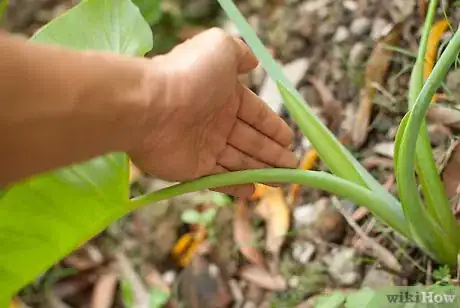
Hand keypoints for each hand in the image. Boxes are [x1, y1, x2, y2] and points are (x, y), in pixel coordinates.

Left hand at [129, 28, 296, 197]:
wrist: (149, 107)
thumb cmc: (188, 76)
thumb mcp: (220, 48)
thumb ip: (240, 53)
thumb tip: (253, 61)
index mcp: (225, 96)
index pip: (256, 114)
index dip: (273, 127)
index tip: (289, 139)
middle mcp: (216, 121)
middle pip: (252, 141)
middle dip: (273, 153)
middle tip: (292, 165)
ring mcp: (204, 146)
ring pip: (240, 161)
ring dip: (262, 170)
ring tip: (282, 180)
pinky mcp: (194, 169)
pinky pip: (221, 179)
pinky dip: (236, 186)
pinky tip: (252, 191)